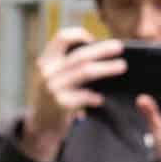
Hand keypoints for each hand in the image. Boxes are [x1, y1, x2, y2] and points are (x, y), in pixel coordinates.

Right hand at [21, 28, 125, 161]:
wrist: (39, 126)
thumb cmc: (51, 98)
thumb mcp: (52, 76)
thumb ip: (67, 64)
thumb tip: (99, 50)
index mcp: (45, 61)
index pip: (61, 38)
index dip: (79, 35)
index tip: (93, 39)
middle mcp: (47, 72)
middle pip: (80, 55)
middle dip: (102, 50)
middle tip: (119, 47)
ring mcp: (53, 88)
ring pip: (85, 72)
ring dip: (106, 68)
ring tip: (121, 66)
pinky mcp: (60, 104)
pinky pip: (84, 97)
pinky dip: (95, 97)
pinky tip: (101, 99)